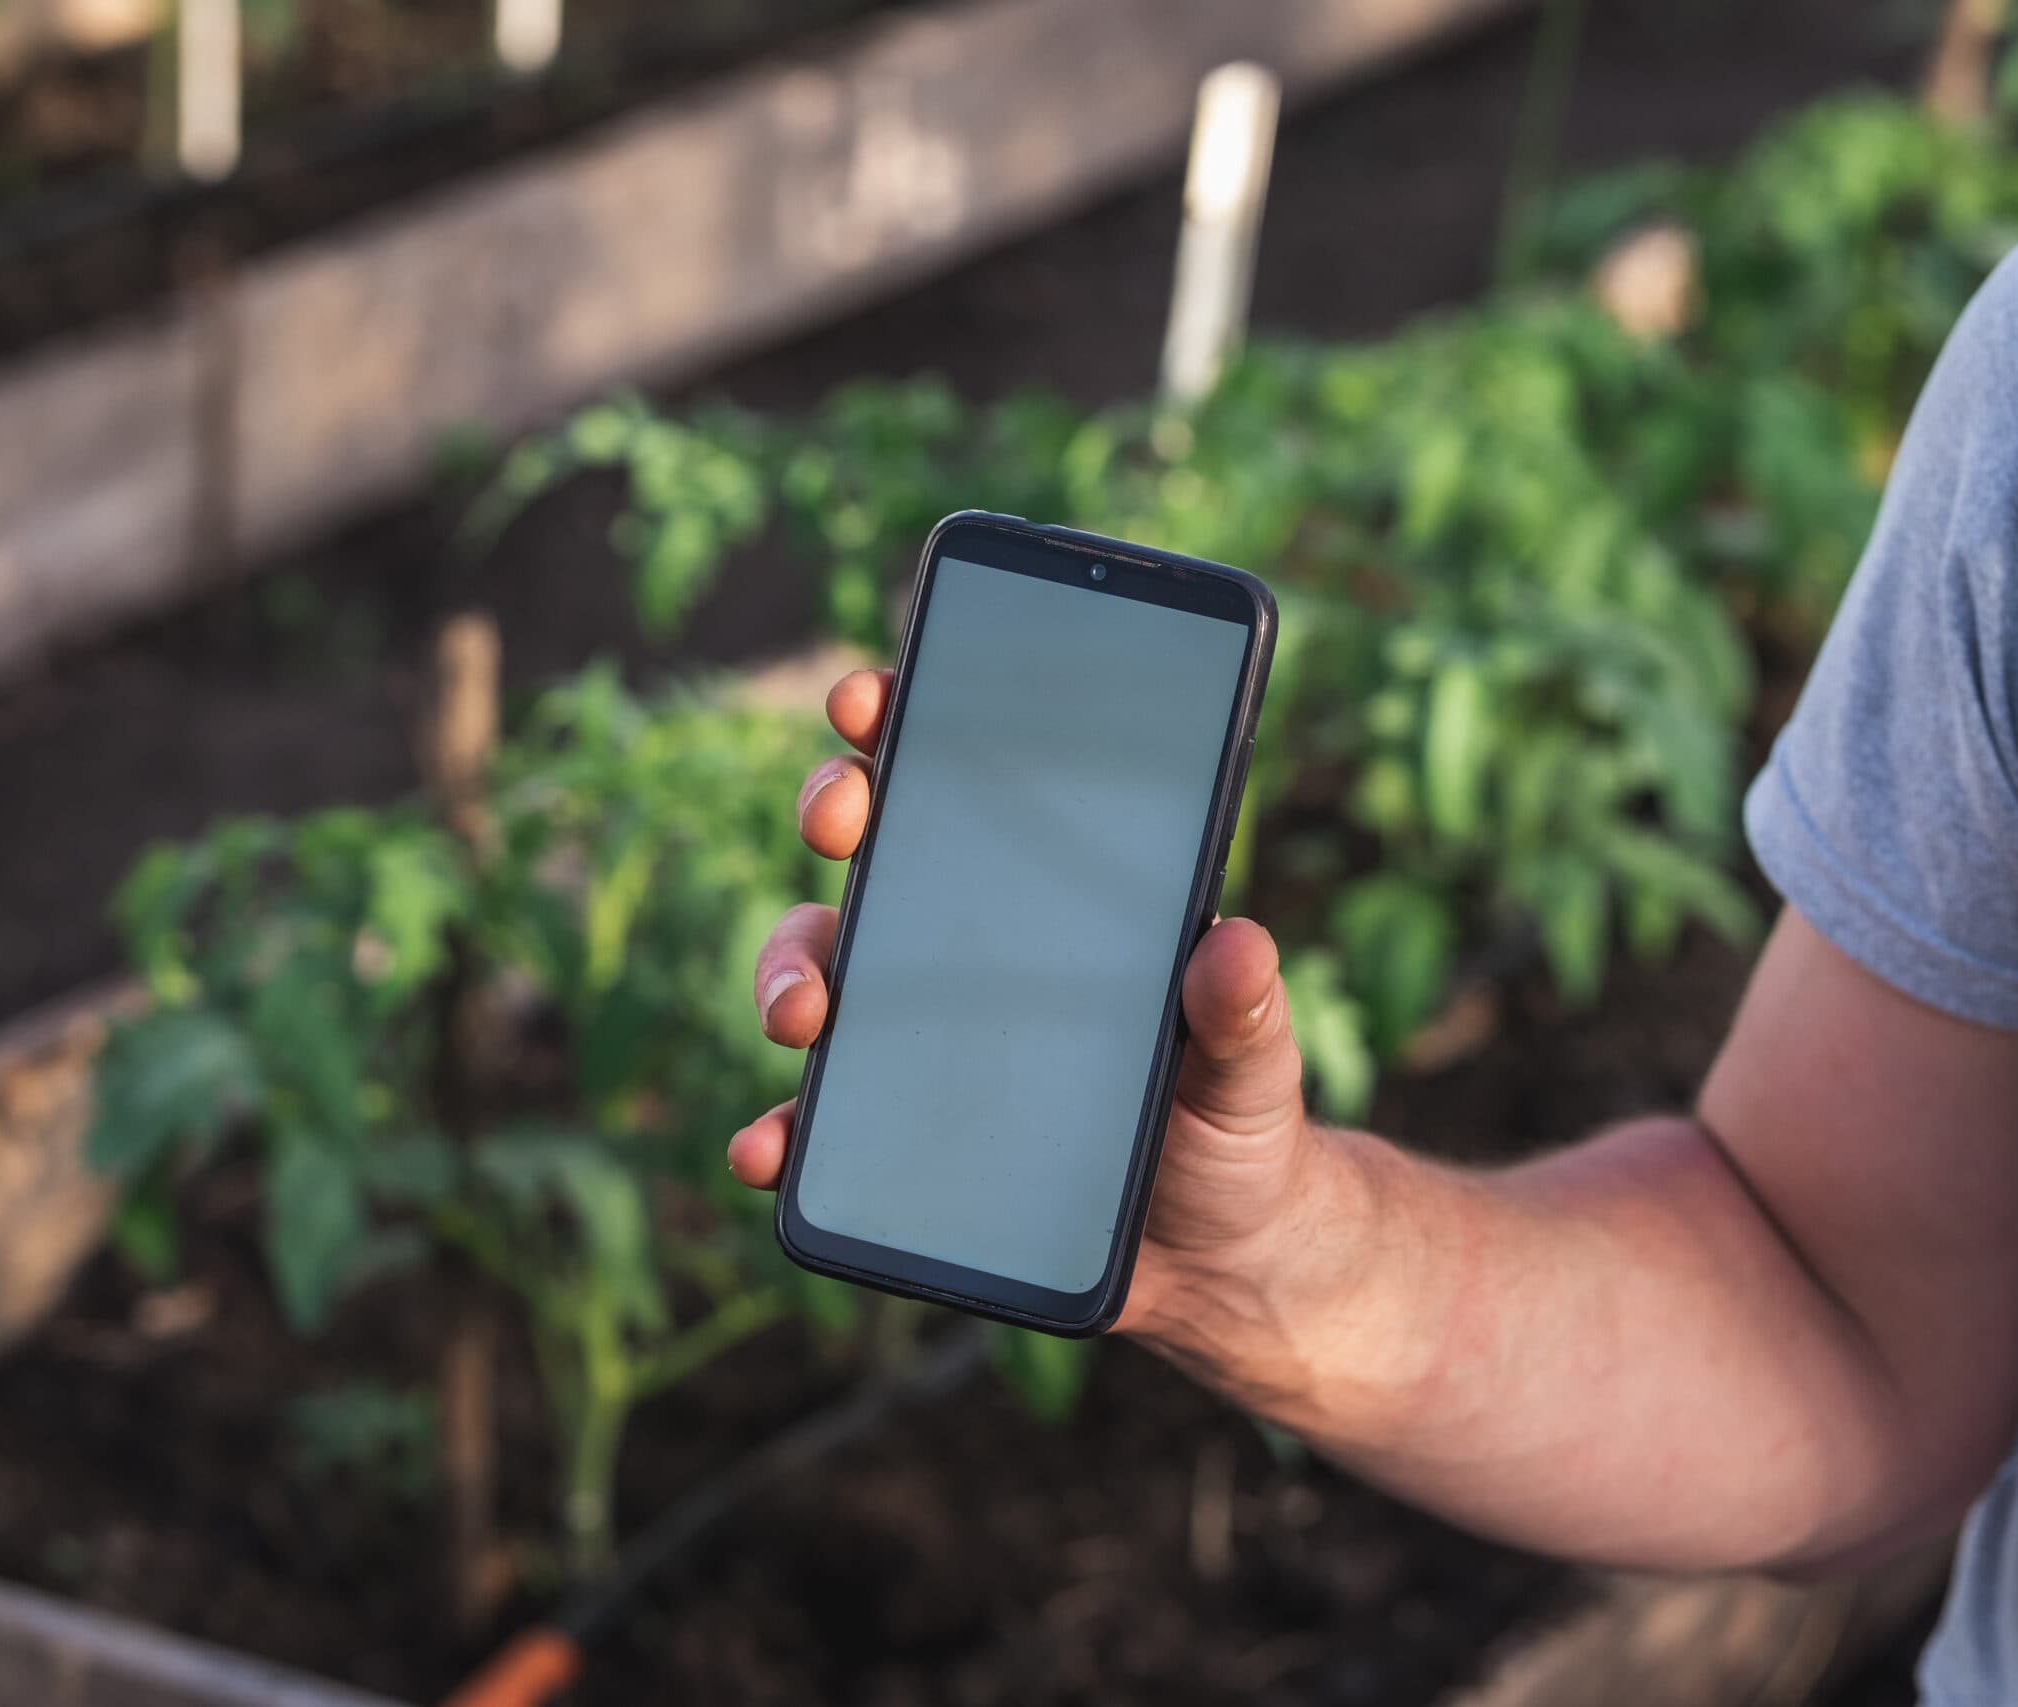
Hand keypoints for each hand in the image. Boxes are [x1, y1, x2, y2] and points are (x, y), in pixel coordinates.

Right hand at [726, 668, 1321, 1333]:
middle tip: (843, 822)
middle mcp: (968, 952)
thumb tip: (1237, 944)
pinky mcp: (894, 1136)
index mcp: (1051, 906)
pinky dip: (779, 1130)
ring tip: (800, 1015)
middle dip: (838, 811)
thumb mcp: (1252, 1070)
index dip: (907, 721)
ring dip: (787, 973)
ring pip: (822, 973)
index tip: (873, 695)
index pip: (969, 783)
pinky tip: (765, 1147)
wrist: (1218, 1261)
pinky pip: (814, 1123)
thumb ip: (1244, 1016)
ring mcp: (919, 1042)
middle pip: (876, 853)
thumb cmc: (1238, 1132)